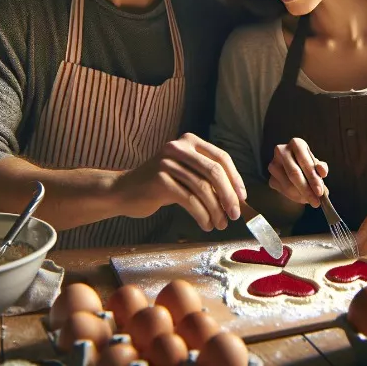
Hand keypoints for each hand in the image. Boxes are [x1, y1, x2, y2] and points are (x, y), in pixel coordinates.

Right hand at [115, 133, 246, 231]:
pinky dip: (202, 215)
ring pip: (202, 188)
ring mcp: (168, 162)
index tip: (242, 198)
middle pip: (214, 172)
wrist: (124, 192)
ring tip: (219, 224)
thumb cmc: (160, 186)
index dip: (235, 179)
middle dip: (228, 196)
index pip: (221, 158)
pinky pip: (189, 200)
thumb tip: (237, 198)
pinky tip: (206, 224)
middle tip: (234, 215)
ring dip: (215, 210)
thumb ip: (207, 179)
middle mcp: (179, 147)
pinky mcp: (160, 180)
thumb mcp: (186, 175)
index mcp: (190, 141)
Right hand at [267, 138, 328, 207]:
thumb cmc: (308, 166)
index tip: (319, 192)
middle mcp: (282, 151)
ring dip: (301, 195)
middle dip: (307, 189)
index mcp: (296, 144)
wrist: (296, 174)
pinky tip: (301, 197)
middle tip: (316, 201)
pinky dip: (294, 197)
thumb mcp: (317, 165)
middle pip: (294, 173)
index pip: (304, 162)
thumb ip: (321, 168)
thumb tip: (323, 172)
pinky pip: (283, 191)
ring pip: (288, 184)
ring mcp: (273, 165)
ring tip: (311, 199)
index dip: (313, 178)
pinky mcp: (270, 178)